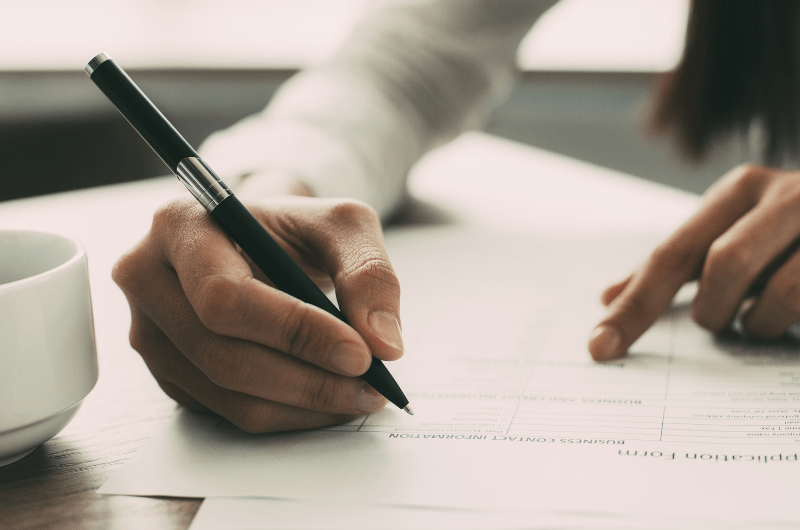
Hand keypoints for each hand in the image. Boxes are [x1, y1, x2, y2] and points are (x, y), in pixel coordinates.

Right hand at [112, 194, 403, 431]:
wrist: (260, 242)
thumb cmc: (293, 229)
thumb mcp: (342, 225)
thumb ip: (368, 272)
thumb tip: (384, 343)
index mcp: (180, 224)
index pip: (225, 296)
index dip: (294, 332)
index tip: (359, 353)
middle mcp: (147, 278)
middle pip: (221, 354)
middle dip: (307, 380)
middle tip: (370, 385)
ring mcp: (150, 330)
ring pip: (225, 393)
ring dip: (302, 406)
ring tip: (360, 395)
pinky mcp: (169, 370)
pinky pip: (225, 411)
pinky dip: (286, 414)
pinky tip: (326, 399)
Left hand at [589, 164, 799, 359]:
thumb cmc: (793, 232)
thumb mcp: (733, 233)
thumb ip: (677, 265)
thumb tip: (607, 298)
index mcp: (740, 190)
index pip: (670, 255)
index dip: (634, 307)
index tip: (600, 349)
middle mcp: (788, 194)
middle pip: (723, 268)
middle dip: (715, 310)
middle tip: (722, 319)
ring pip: (779, 296)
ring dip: (761, 323)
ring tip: (765, 318)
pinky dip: (794, 324)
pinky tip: (797, 316)